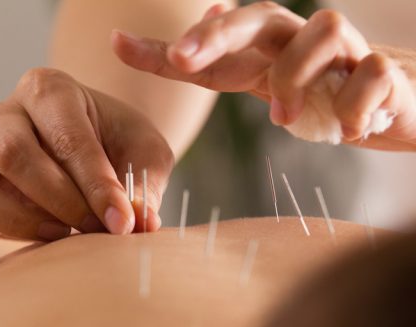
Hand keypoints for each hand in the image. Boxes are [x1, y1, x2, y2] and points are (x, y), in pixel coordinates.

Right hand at [0, 68, 173, 256]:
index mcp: (49, 90)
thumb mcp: (145, 155)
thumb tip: (139, 223)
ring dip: (15, 220)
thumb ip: (143, 186)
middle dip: (59, 201)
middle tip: (95, 230)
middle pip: (12, 153)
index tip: (123, 223)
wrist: (96, 144)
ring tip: (59, 237)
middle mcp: (5, 115)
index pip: (66, 137)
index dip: (96, 185)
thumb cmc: (119, 145)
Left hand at [112, 2, 415, 149]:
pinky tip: (349, 132)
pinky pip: (372, 73)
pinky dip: (357, 106)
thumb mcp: (264, 82)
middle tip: (184, 61)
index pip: (210, 39)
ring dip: (295, 78)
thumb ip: (225, 65)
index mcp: (265, 47)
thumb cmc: (318, 94)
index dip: (165, 45)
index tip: (116, 43)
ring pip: (322, 30)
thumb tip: (188, 32)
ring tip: (284, 121)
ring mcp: (345, 49)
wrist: (391, 101)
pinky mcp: (384, 71)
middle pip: (257, 16)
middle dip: (216, 36)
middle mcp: (299, 38)